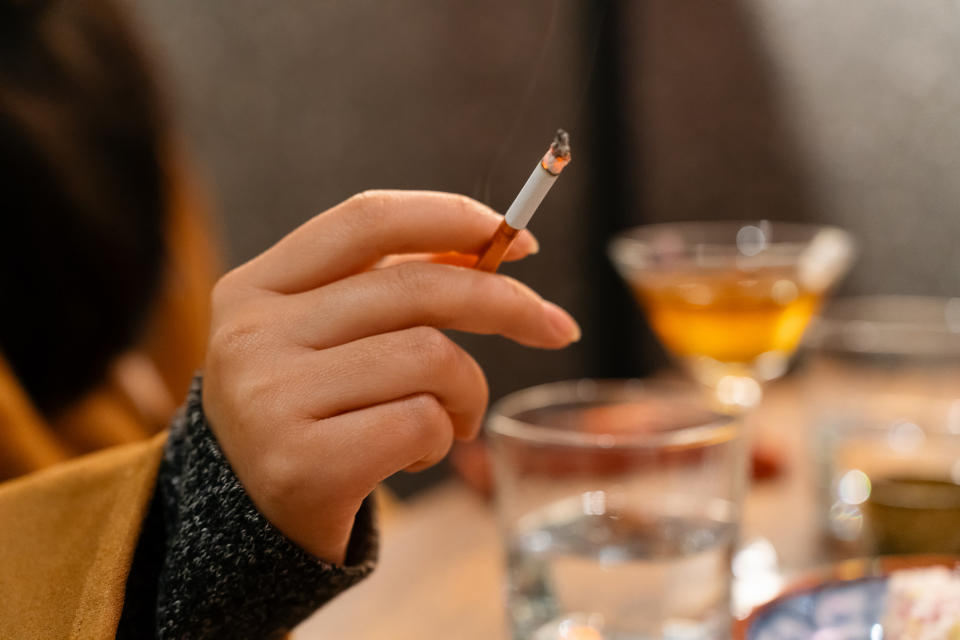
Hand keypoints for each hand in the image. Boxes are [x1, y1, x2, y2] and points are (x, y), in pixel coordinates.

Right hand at [202, 190, 579, 563]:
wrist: (248, 520)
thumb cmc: (311, 413)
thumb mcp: (328, 335)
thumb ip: (393, 287)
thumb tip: (494, 245)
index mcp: (256, 286)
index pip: (368, 221)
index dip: (454, 218)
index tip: (518, 241)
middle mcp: (252, 335)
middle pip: (417, 289)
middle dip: (507, 303)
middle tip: (552, 327)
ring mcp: (272, 399)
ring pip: (430, 357)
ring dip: (468, 391)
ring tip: (454, 418)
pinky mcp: (304, 464)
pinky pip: (422, 423)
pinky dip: (441, 438)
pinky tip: (414, 455)